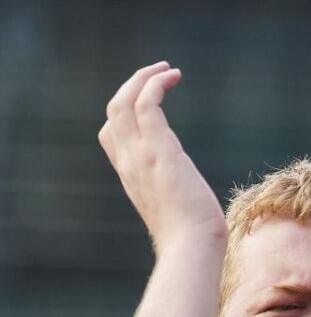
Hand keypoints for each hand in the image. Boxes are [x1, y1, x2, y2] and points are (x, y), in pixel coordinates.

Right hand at [97, 62, 226, 255]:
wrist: (191, 248)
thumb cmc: (192, 236)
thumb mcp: (176, 209)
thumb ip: (174, 195)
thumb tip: (192, 204)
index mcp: (131, 175)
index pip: (112, 134)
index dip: (127, 111)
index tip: (152, 99)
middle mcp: (128, 163)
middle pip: (114, 112)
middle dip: (132, 86)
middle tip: (160, 72)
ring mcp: (140, 156)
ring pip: (124, 103)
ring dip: (143, 78)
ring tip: (168, 69)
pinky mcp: (159, 151)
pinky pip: (146, 105)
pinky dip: (155, 85)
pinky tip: (173, 76)